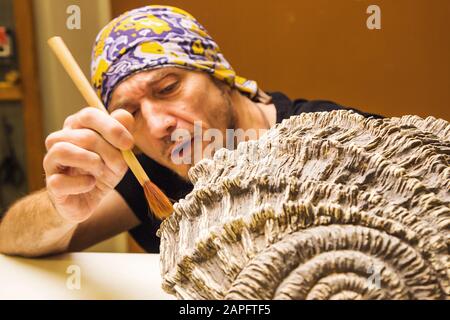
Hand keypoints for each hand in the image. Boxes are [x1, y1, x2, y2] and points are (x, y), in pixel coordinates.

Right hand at [43, 107, 133, 222]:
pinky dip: (81, 183)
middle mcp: (60, 140)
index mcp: (77, 127)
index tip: (129, 144)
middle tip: (120, 165)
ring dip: (92, 162)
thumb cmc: (102, 171)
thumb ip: (122, 132)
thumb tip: (125, 115)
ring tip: (101, 171)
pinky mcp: (51, 184)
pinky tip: (90, 184)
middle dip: (109, 152)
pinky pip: (60, 181)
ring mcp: (51, 162)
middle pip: (84, 136)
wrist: (88, 200)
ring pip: (63, 151)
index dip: (111, 128)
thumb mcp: (118, 152)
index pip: (89, 115)